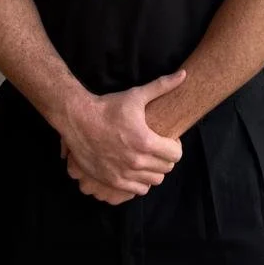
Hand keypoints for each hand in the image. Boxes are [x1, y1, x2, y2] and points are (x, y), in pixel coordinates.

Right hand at [56, 69, 186, 202]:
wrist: (79, 120)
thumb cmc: (109, 107)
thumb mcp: (136, 95)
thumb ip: (162, 86)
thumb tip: (184, 74)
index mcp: (145, 141)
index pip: (176, 155)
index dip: (175, 145)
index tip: (167, 138)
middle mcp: (136, 161)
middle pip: (166, 168)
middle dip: (166, 157)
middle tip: (158, 147)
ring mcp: (124, 173)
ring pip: (154, 181)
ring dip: (155, 170)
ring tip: (148, 158)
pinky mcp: (113, 181)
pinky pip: (138, 190)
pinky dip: (141, 181)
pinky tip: (136, 169)